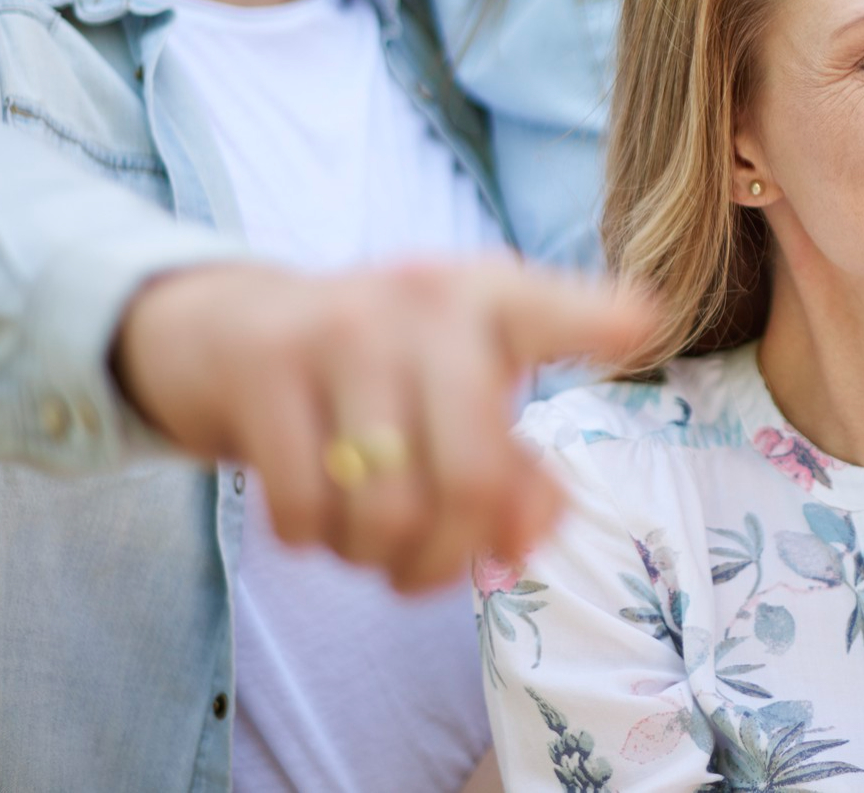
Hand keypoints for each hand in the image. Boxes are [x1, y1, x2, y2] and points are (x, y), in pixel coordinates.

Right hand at [114, 258, 654, 591]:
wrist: (225, 328)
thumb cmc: (376, 375)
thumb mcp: (455, 397)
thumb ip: (513, 469)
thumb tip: (521, 541)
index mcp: (492, 300)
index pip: (557, 314)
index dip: (599, 323)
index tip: (639, 325)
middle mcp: (425, 301)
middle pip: (474, 478)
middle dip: (451, 554)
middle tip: (429, 565)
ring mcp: (342, 327)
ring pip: (387, 510)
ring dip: (376, 557)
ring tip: (368, 535)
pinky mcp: (266, 365)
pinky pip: (307, 508)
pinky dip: (314, 540)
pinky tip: (314, 514)